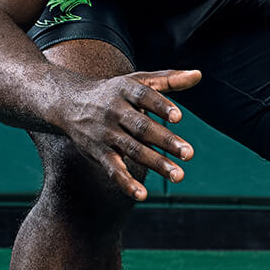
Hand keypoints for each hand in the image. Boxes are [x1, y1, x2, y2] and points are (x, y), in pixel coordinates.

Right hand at [58, 69, 199, 199]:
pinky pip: (112, 169)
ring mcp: (106, 133)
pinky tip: (141, 194)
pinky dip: (125, 182)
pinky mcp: (99, 152)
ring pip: (132, 149)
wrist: (69, 103)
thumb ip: (169, 79)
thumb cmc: (114, 91)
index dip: (161, 106)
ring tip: (178, 175)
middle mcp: (115, 111)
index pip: (144, 96)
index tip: (178, 117)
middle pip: (142, 127)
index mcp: (126, 90)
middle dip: (165, 141)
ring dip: (156, 163)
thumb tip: (199, 74)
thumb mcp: (138, 81)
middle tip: (188, 153)